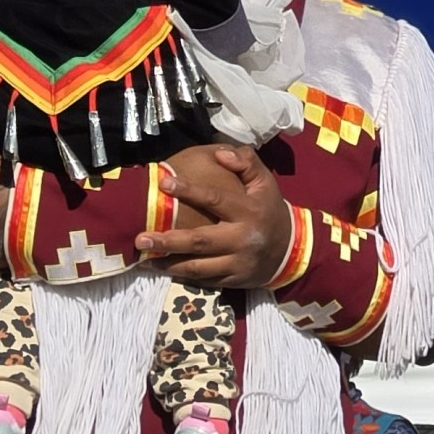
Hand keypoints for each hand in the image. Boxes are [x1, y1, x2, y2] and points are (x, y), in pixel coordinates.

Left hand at [136, 144, 291, 288]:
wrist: (292, 250)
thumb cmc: (269, 209)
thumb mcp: (265, 181)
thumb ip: (246, 162)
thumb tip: (220, 153)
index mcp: (248, 211)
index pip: (215, 200)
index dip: (189, 190)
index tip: (164, 184)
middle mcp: (241, 239)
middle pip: (199, 241)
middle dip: (168, 241)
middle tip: (141, 238)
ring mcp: (237, 263)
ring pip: (198, 267)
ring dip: (168, 264)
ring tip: (144, 258)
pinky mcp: (234, 281)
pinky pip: (205, 281)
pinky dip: (182, 277)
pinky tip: (163, 269)